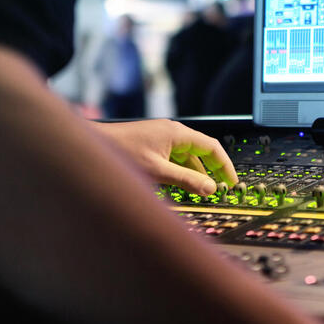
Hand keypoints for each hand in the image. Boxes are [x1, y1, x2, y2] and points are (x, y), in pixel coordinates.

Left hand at [91, 119, 237, 194]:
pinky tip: (179, 185)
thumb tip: (210, 189)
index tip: (231, 182)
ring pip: (187, 156)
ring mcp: (161, 137)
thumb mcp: (158, 171)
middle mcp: (172, 132)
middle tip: (219, 189)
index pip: (212, 147)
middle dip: (211, 171)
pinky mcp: (152, 144)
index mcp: (178, 133)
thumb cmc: (121, 153)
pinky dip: (180, 171)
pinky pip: (174, 158)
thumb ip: (187, 180)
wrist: (92, 146)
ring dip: (194, 173)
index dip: (224, 165)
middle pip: (201, 151)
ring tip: (200, 192)